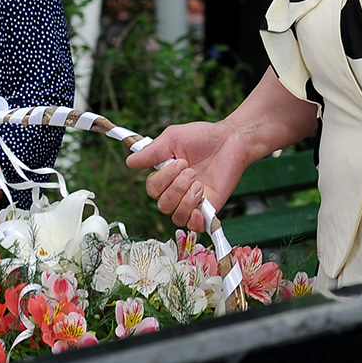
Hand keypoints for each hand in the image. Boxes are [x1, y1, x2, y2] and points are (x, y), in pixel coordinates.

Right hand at [128, 121, 250, 230]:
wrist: (232, 140)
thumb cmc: (202, 137)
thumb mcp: (172, 138)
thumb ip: (151, 152)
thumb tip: (129, 162)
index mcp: (165, 175)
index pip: (152, 189)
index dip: (163, 179)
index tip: (181, 162)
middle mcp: (176, 191)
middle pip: (162, 205)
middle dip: (176, 188)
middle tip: (191, 171)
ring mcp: (192, 201)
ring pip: (176, 216)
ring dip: (186, 199)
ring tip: (199, 183)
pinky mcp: (208, 208)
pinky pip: (193, 225)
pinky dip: (194, 219)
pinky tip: (200, 205)